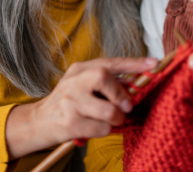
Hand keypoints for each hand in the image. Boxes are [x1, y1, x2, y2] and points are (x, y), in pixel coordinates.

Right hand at [5, 56, 156, 158]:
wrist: (38, 121)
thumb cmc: (68, 103)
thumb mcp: (83, 85)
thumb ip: (107, 82)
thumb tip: (136, 83)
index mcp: (81, 69)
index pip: (111, 62)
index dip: (134, 63)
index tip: (154, 63)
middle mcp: (74, 81)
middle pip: (105, 78)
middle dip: (121, 95)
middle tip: (125, 106)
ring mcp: (70, 101)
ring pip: (108, 110)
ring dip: (116, 119)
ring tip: (110, 120)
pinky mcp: (70, 122)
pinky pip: (101, 128)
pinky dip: (105, 131)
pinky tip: (95, 128)